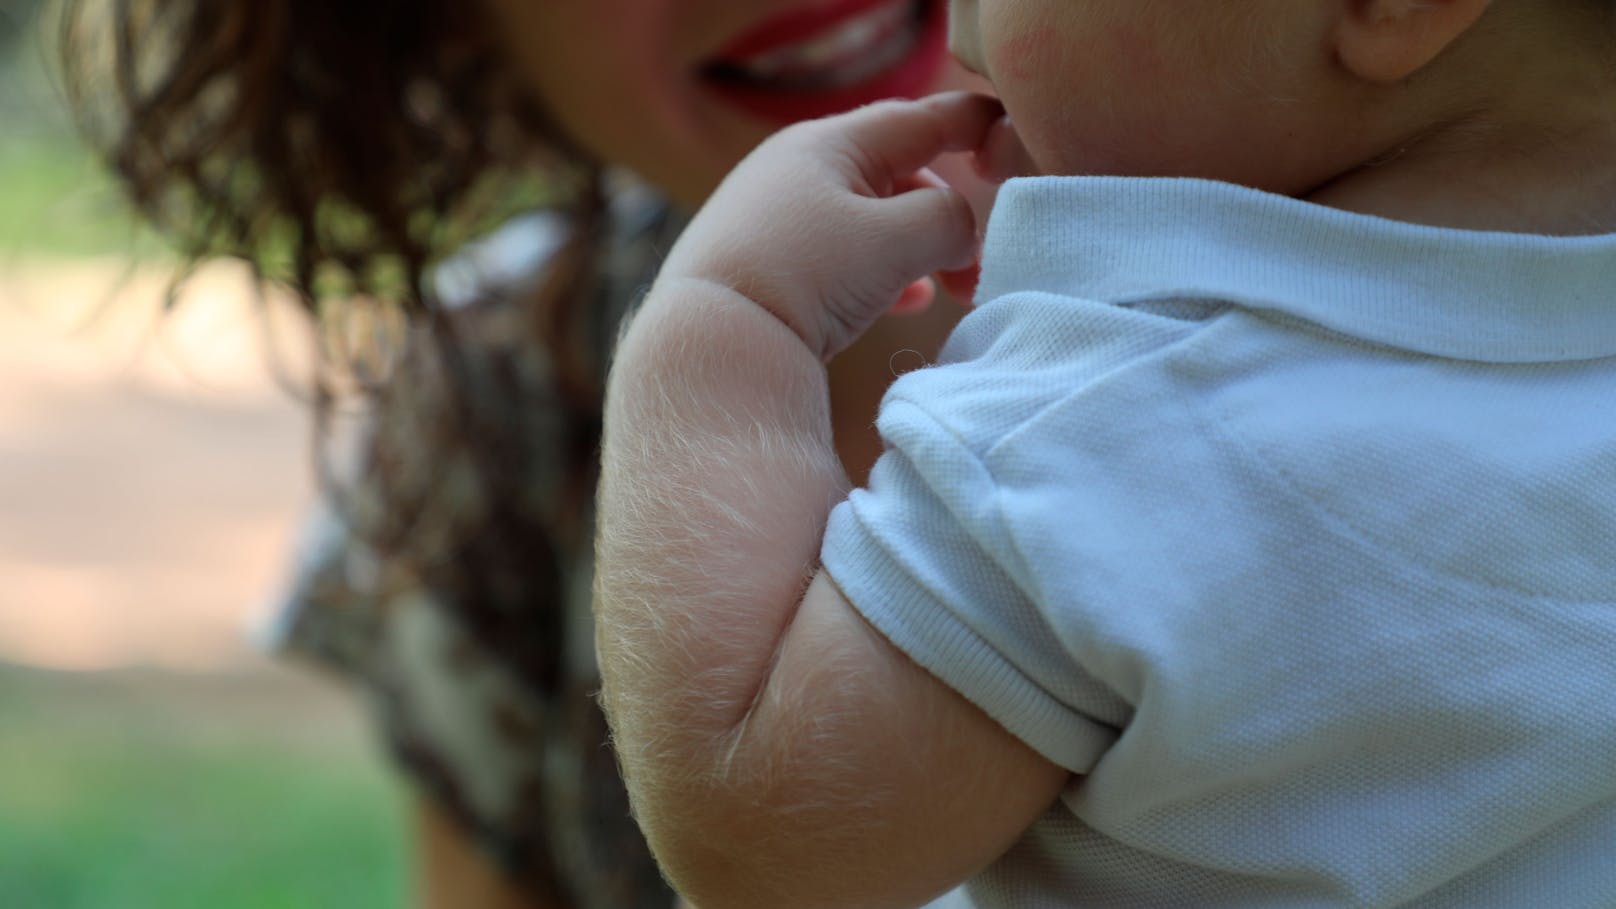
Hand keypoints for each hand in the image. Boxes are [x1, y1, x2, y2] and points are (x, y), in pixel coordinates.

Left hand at [657, 92, 1003, 360]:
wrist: (712, 344)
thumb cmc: (807, 276)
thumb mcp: (896, 240)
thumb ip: (950, 220)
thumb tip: (959, 230)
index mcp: (830, 142)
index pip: (920, 119)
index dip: (974, 125)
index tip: (1013, 144)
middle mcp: (797, 168)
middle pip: (898, 174)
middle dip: (947, 215)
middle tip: (976, 265)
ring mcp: (777, 216)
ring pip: (871, 219)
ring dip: (917, 250)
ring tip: (945, 290)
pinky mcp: (765, 262)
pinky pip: (841, 255)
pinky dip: (881, 272)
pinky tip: (902, 302)